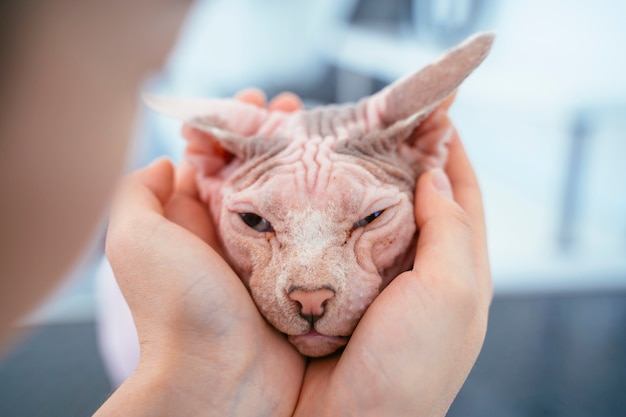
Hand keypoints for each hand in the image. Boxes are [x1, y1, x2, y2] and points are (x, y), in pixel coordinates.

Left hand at [96, 91, 305, 416]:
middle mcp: (233, 234)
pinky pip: (316, 228)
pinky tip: (346, 177)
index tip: (257, 101)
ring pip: (290, 195)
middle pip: (259, 171)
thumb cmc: (178, 310)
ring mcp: (270, 253)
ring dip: (307, 162)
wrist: (223, 380)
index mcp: (195, 221)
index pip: (218, 159)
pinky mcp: (300, 273)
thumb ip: (138, 195)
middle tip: (301, 111)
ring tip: (327, 133)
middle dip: (278, 137)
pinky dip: (330, 202)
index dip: (236, 126)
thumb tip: (166, 162)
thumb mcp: (137, 242)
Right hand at [293, 99, 491, 416]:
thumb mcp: (451, 295)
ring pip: (351, 210)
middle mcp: (405, 267)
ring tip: (314, 140)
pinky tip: (282, 181)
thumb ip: (451, 230)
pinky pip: (312, 233)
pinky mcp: (318, 284)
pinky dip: (300, 205)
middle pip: (402, 196)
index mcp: (450, 267)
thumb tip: (435, 173)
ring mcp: (359, 275)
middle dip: (385, 156)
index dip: (448, 150)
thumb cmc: (408, 368)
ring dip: (335, 176)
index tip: (430, 111)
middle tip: (359, 118)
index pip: (460, 194)